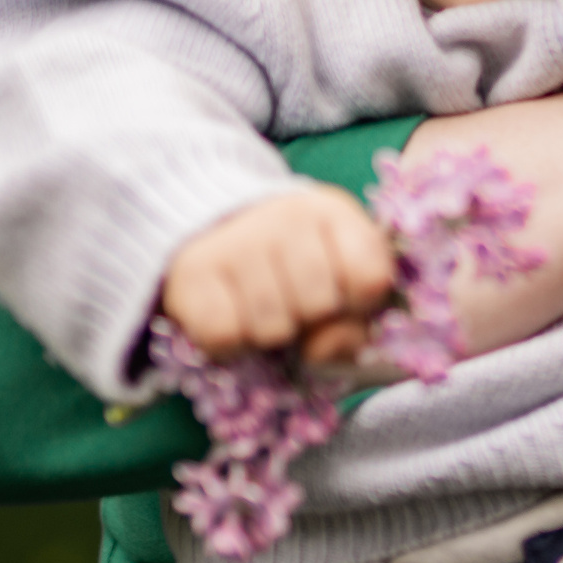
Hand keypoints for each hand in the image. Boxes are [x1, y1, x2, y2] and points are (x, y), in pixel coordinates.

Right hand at [162, 184, 393, 363]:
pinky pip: (224, 337)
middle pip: (319, 305)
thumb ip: (354, 322)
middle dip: (310, 318)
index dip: (359, 303)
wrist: (212, 227)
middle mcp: (287, 217)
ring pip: (272, 328)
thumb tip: (321, 350)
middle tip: (293, 301)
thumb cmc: (291, 264)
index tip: (343, 296)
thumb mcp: (338, 278)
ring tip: (262, 307)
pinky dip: (230, 345)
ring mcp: (237, 241)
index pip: (370, 278)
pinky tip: (232, 318)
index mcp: (335, 213)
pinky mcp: (192, 271)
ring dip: (269, 334)